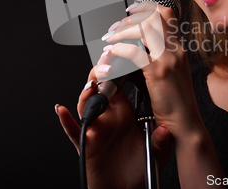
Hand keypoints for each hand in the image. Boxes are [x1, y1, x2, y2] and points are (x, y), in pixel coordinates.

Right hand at [56, 65, 171, 188]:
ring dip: (87, 93)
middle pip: (100, 89)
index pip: (119, 85)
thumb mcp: (156, 152)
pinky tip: (62, 110)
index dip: (119, 70)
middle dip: (101, 74)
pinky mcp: (86, 144)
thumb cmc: (140, 170)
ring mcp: (97, 129)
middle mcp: (109, 118)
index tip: (124, 57)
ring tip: (92, 85)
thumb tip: (165, 130)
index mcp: (125, 114)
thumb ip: (160, 140)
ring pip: (86, 105)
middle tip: (107, 64)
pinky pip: (73, 131)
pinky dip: (65, 121)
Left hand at [102, 1, 204, 137]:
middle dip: (129, 18)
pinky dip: (119, 49)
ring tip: (109, 39)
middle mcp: (176, 49)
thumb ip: (156, 57)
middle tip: (114, 27)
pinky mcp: (159, 72)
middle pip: (153, 16)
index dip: (146, 7)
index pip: (166, 13)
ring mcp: (169, 59)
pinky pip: (134, 51)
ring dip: (121, 31)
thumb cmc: (175, 102)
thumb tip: (134, 47)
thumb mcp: (170, 73)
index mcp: (178, 48)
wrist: (185, 123)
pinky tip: (111, 54)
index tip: (129, 11)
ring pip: (143, 29)